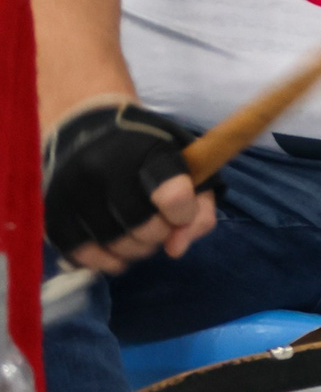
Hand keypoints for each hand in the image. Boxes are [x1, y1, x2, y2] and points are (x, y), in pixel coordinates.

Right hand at [41, 101, 218, 272]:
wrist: (83, 130)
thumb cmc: (143, 151)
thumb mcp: (184, 165)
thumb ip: (198, 208)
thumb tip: (176, 249)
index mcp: (146, 150)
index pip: (173, 196)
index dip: (183, 214)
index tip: (180, 211)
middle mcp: (104, 167)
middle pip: (145, 228)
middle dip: (159, 234)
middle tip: (157, 224)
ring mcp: (73, 190)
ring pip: (116, 245)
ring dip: (135, 250)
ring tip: (137, 234)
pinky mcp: (52, 209)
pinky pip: (82, 253)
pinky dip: (105, 260)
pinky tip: (115, 251)